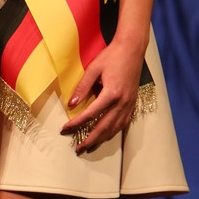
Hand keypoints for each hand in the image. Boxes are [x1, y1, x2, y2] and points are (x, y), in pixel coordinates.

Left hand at [60, 37, 144, 154]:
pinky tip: (106, 136)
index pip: (90, 115)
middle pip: (104, 127)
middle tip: (78, 149)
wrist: (132, 49)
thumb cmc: (112, 56)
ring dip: (102, 140)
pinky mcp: (132, 103)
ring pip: (115, 129)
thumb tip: (71, 104)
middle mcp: (122, 102)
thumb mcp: (93, 69)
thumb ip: (82, 87)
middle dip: (90, 140)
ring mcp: (129, 104)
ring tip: (90, 147)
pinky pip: (123, 123)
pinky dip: (113, 132)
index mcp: (111, 93)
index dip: (76, 124)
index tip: (65, 129)